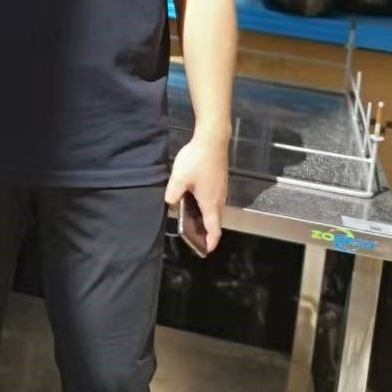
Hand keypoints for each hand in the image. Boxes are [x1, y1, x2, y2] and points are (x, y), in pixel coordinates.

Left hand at [166, 133, 229, 255]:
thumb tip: (170, 204)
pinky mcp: (219, 182)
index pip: (214, 229)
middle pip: (215, 221)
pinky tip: (194, 201)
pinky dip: (206, 207)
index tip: (205, 250)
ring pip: (214, 210)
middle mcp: (219, 199)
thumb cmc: (197, 160)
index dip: (210, 242)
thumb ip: (173, 193)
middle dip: (206, 232)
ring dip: (206, 219)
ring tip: (191, 221)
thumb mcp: (179, 178)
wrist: (213, 140)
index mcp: (210, 203)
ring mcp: (221, 190)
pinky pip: (214, 200)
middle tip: (194, 237)